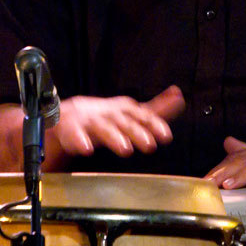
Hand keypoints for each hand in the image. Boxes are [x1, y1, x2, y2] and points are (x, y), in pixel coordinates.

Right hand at [51, 85, 185, 158]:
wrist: (66, 115)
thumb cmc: (105, 117)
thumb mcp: (131, 113)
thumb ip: (155, 109)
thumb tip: (179, 96)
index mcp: (123, 109)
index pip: (141, 114)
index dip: (154, 124)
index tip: (166, 136)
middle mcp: (108, 113)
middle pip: (124, 121)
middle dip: (137, 132)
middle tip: (149, 145)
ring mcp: (88, 120)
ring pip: (102, 127)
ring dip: (114, 137)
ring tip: (125, 149)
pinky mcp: (70, 129)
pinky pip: (73, 134)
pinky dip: (79, 140)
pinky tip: (86, 148)